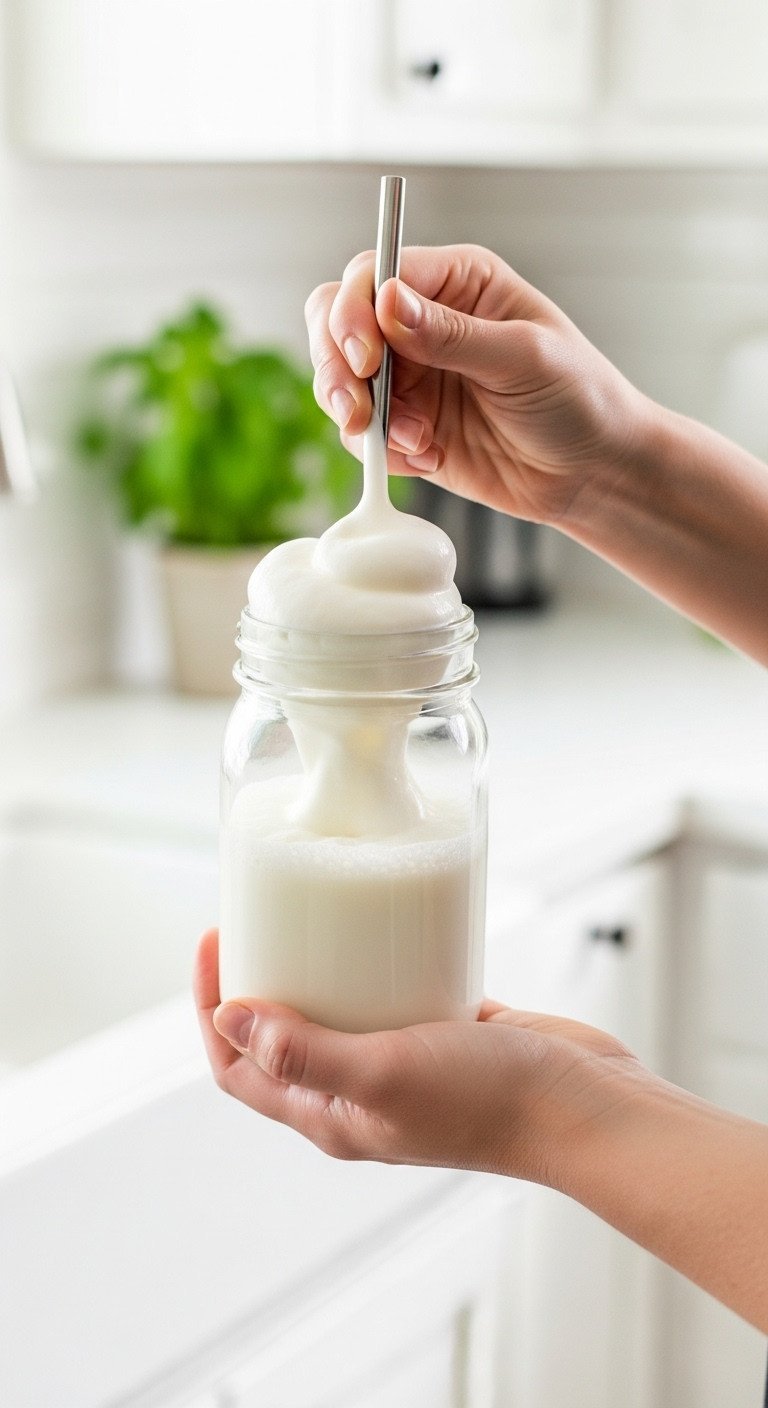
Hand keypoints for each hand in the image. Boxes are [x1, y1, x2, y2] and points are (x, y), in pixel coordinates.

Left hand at [194, 930, 641, 1182]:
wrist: (584, 1106)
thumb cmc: (489, 1102)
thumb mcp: (384, 1072)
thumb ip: (306, 1051)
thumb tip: (230, 1020)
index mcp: (333, 1114)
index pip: (240, 1068)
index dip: (213, 1012)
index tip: (215, 944)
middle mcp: (361, 1092)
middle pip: (283, 1035)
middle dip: (259, 981)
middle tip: (256, 918)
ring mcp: (404, 1062)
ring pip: (339, 1009)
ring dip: (316, 967)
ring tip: (308, 913)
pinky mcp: (446, 1032)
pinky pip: (395, 990)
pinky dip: (379, 960)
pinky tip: (381, 925)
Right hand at [304, 244, 649, 524]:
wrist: (594, 473)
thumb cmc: (580, 399)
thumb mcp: (523, 358)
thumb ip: (451, 335)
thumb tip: (386, 302)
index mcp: (457, 282)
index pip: (374, 274)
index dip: (354, 311)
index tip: (364, 358)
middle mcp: (424, 322)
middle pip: (339, 322)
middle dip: (337, 365)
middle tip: (356, 408)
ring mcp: (413, 377)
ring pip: (343, 381)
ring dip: (359, 415)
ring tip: (410, 441)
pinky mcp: (409, 427)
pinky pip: (365, 435)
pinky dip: (384, 452)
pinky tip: (428, 457)